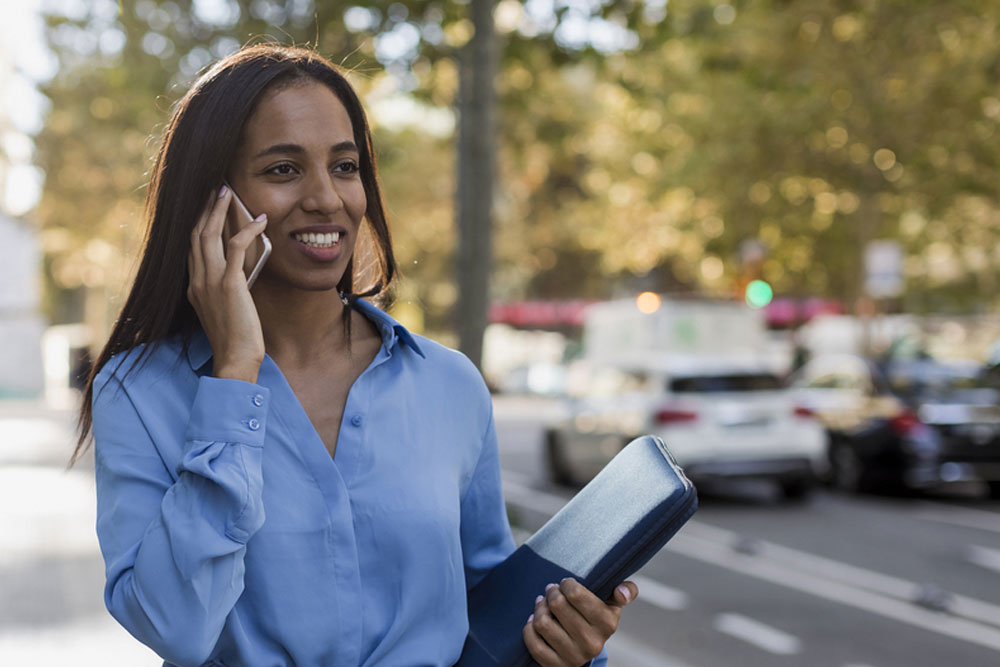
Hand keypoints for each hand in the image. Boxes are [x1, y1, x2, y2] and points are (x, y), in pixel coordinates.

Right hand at [187, 185, 267, 381]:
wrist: (234, 361)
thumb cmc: (235, 340)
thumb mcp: (224, 310)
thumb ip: (224, 290)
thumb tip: (239, 273)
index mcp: (194, 287)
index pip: (191, 247)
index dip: (197, 223)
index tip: (206, 206)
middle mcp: (197, 281)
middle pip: (195, 234)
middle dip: (204, 209)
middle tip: (214, 188)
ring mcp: (210, 282)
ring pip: (209, 235)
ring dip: (218, 210)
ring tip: (228, 192)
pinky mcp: (229, 285)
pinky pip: (236, 248)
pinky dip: (248, 230)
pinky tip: (260, 220)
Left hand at [523, 578, 637, 665]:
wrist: (585, 648)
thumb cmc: (596, 616)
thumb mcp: (612, 603)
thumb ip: (626, 591)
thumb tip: (622, 592)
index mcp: (608, 623)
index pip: (575, 593)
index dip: (566, 584)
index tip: (565, 584)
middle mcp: (592, 643)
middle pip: (557, 605)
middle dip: (551, 593)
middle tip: (552, 591)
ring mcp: (573, 657)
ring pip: (542, 623)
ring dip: (539, 608)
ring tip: (543, 604)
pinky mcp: (555, 666)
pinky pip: (533, 643)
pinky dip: (529, 628)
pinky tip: (535, 620)